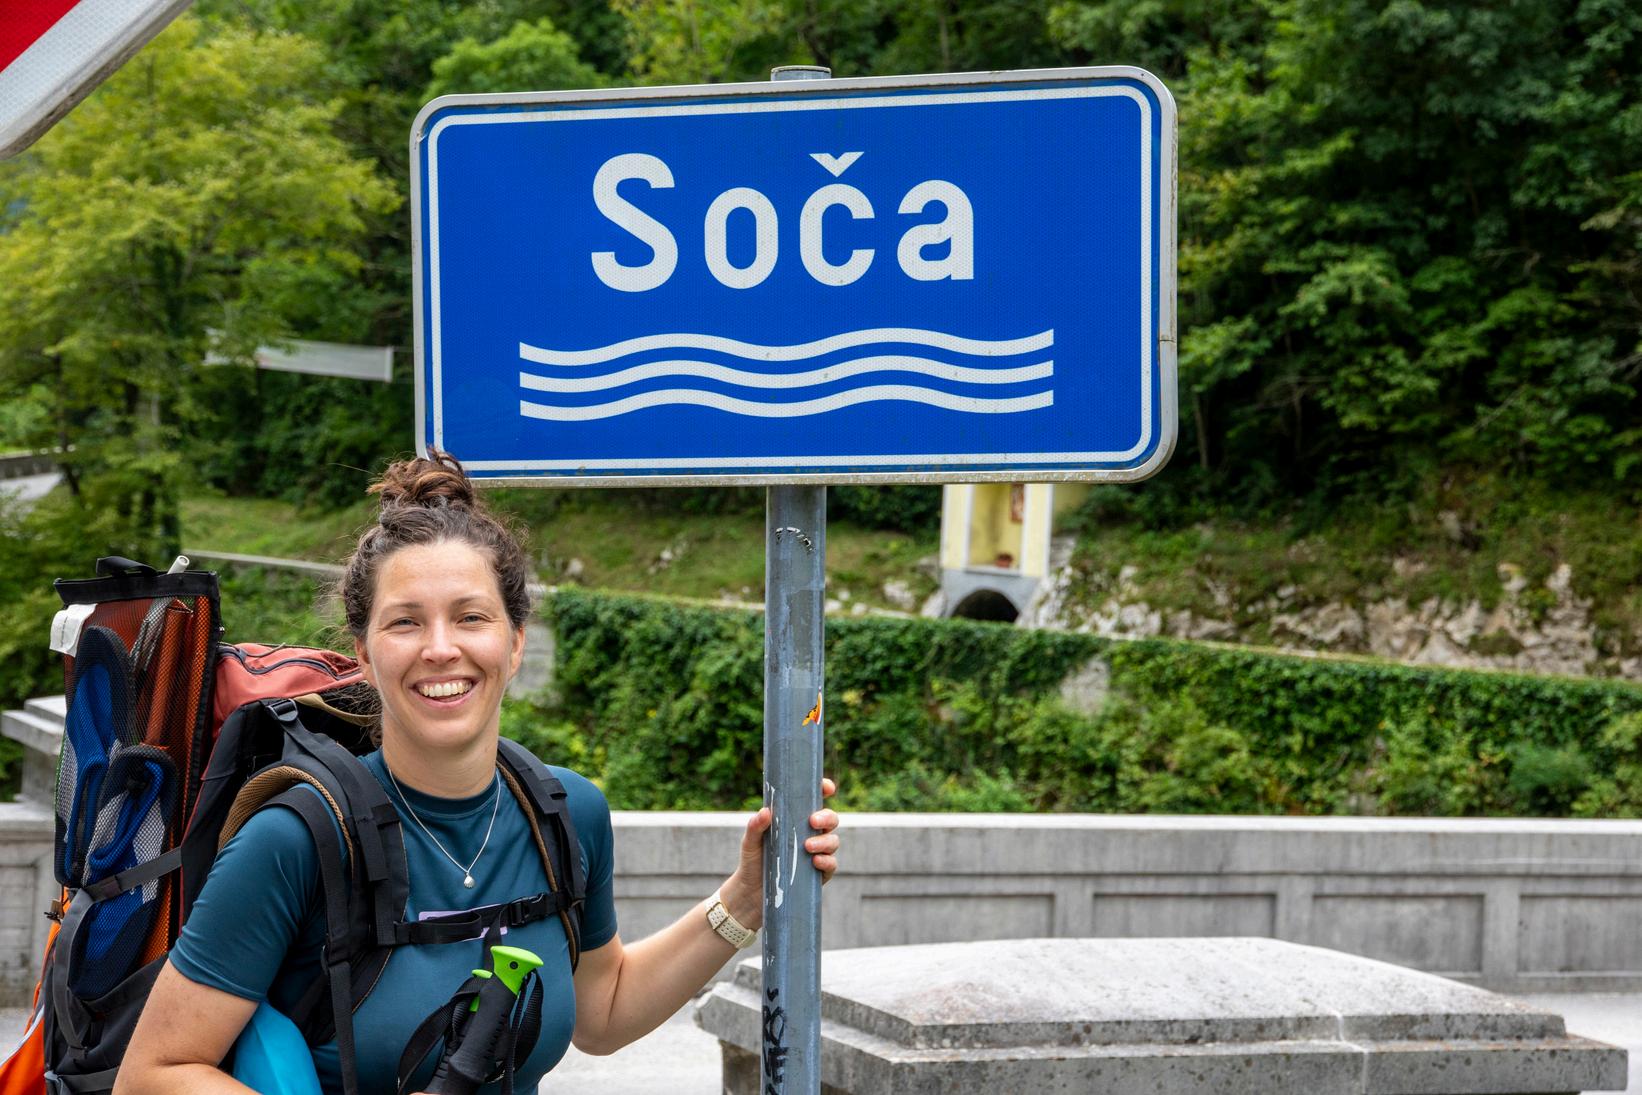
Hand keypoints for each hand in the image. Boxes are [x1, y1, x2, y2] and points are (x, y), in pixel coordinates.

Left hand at [721, 778, 840, 929]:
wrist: (751, 895)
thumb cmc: (752, 862)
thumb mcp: (750, 842)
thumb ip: (756, 826)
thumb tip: (766, 811)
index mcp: (795, 821)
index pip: (814, 801)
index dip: (824, 790)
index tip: (827, 787)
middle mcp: (809, 835)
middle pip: (830, 820)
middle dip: (827, 817)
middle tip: (813, 821)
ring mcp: (816, 854)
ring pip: (833, 842)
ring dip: (825, 842)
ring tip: (807, 847)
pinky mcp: (818, 875)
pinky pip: (831, 865)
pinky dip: (826, 862)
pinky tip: (815, 862)